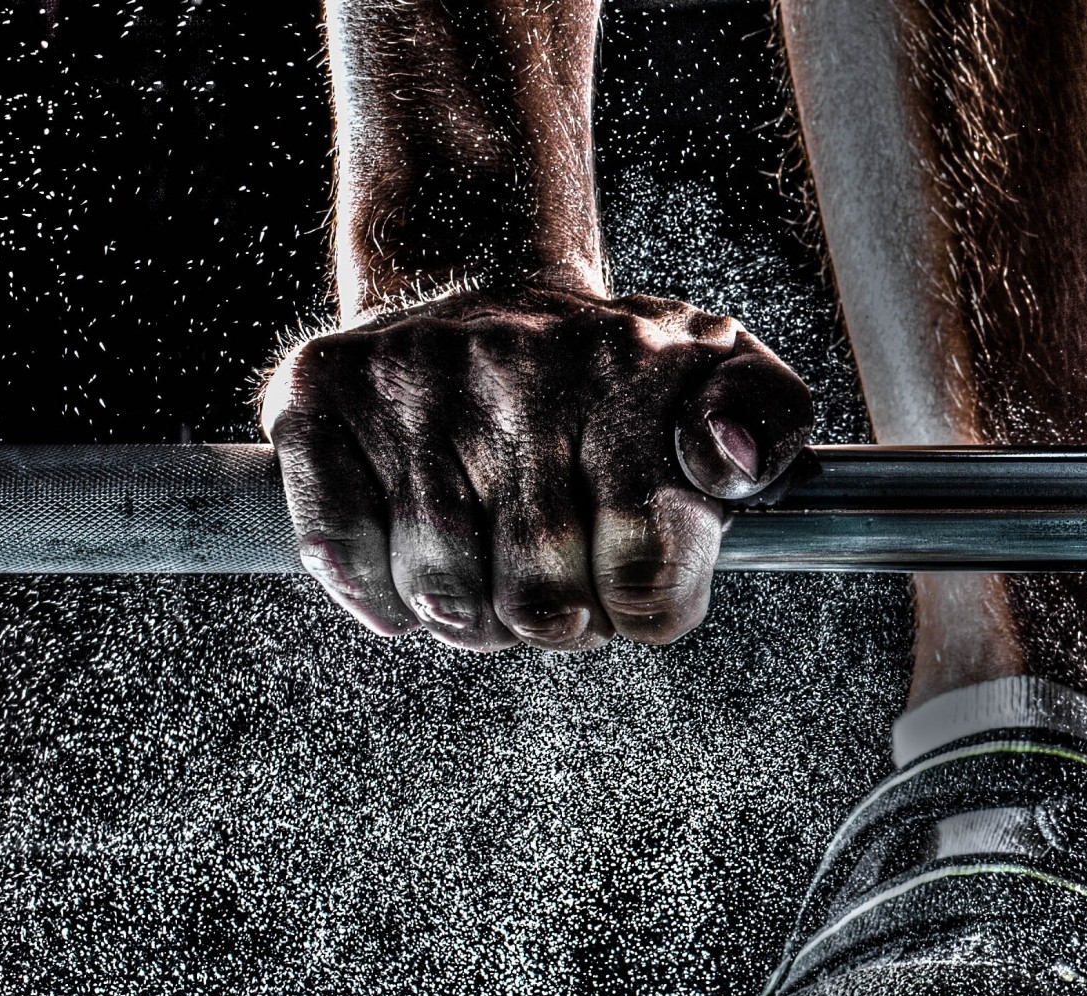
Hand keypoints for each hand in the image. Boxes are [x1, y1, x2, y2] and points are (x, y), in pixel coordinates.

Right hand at [260, 284, 812, 650]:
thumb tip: (726, 465)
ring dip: (471, 622)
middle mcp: (515, 366)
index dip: (644, 612)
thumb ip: (768, 422)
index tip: (635, 589)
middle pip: (539, 600)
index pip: (645, 570)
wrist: (484, 280)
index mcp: (629, 372)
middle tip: (562, 593)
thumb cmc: (616, 372)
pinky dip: (376, 593)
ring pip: (441, 591)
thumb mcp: (724, 371)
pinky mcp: (318, 393)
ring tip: (493, 582)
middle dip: (558, 626)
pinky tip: (412, 574)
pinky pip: (338, 550)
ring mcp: (411, 378)